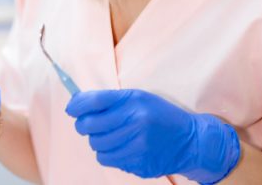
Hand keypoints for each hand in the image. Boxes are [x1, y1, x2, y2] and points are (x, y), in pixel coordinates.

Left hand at [66, 89, 239, 183]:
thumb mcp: (138, 97)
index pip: (94, 101)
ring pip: (96, 145)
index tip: (71, 108)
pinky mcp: (138, 164)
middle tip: (86, 124)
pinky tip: (119, 147)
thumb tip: (77, 103)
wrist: (190, 140)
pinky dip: (108, 154)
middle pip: (90, 125)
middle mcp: (134, 122)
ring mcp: (137, 146)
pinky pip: (108, 160)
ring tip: (109, 135)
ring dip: (96, 140)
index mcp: (132, 101)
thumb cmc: (159, 114)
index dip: (77, 105)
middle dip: (83, 124)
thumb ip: (110, 100)